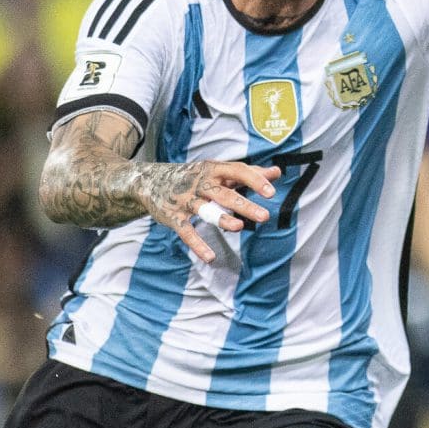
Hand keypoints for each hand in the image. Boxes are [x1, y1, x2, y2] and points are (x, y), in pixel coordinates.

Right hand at [136, 161, 281, 263]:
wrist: (151, 180)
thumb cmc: (196, 176)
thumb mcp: (219, 170)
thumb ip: (248, 173)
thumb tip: (278, 173)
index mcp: (214, 170)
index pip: (237, 171)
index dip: (254, 181)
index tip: (271, 192)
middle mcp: (200, 184)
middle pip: (224, 194)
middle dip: (244, 205)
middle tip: (265, 216)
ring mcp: (185, 200)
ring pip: (205, 210)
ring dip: (222, 219)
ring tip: (238, 227)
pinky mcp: (173, 217)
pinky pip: (186, 232)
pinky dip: (197, 244)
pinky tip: (210, 257)